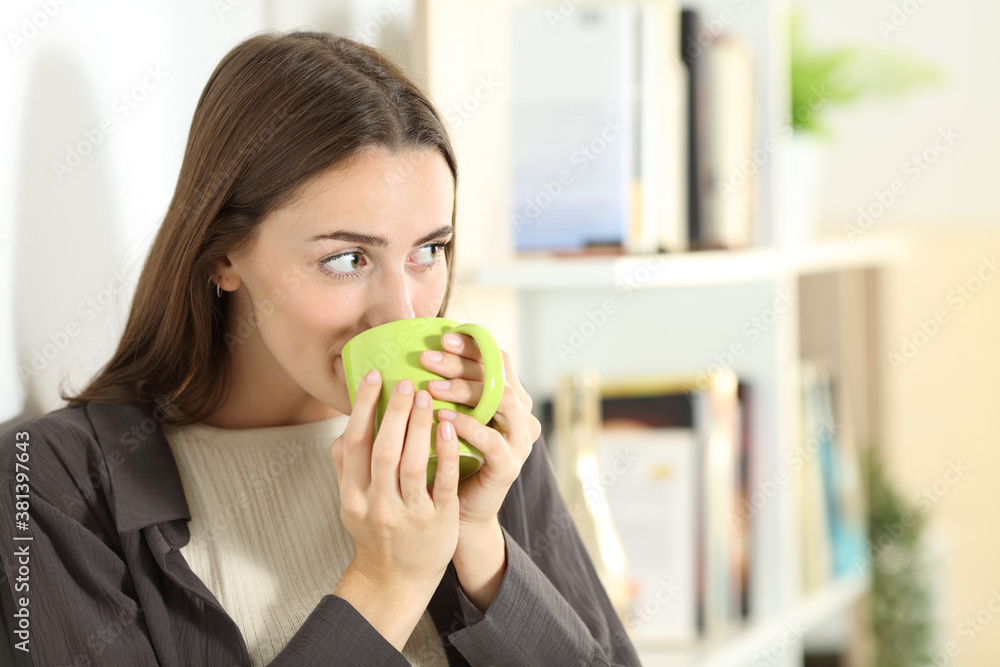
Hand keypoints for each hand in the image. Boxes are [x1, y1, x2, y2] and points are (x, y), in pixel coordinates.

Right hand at [329, 369, 460, 648]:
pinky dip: (445, 452)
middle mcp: (377, 505)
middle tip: (406, 382)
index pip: (354, 443)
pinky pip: (442, 482)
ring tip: (427, 396)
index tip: (375, 377)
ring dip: (418, 427)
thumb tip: (343, 425)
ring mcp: (409, 514)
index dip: (363, 408)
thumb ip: (345, 466)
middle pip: (383, 451)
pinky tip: (449, 427)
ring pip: (412, 464)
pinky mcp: (438, 520)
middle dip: (393, 413)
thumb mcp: (351, 503)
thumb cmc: (375, 532)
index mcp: (353, 496)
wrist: (396, 580)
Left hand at [421, 333, 541, 530]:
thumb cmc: (446, 456)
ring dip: (464, 390)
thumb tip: (414, 350)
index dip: (471, 344)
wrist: (457, 511)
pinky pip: (492, 439)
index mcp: (507, 394)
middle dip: (459, 363)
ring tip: (431, 388)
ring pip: (500, 400)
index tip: (440, 338)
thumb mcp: (446, 413)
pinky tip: (442, 419)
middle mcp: (520, 412)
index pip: (495, 356)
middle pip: (496, 374)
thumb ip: (442, 386)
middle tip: (426, 358)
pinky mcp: (511, 465)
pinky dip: (467, 426)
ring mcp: (519, 439)